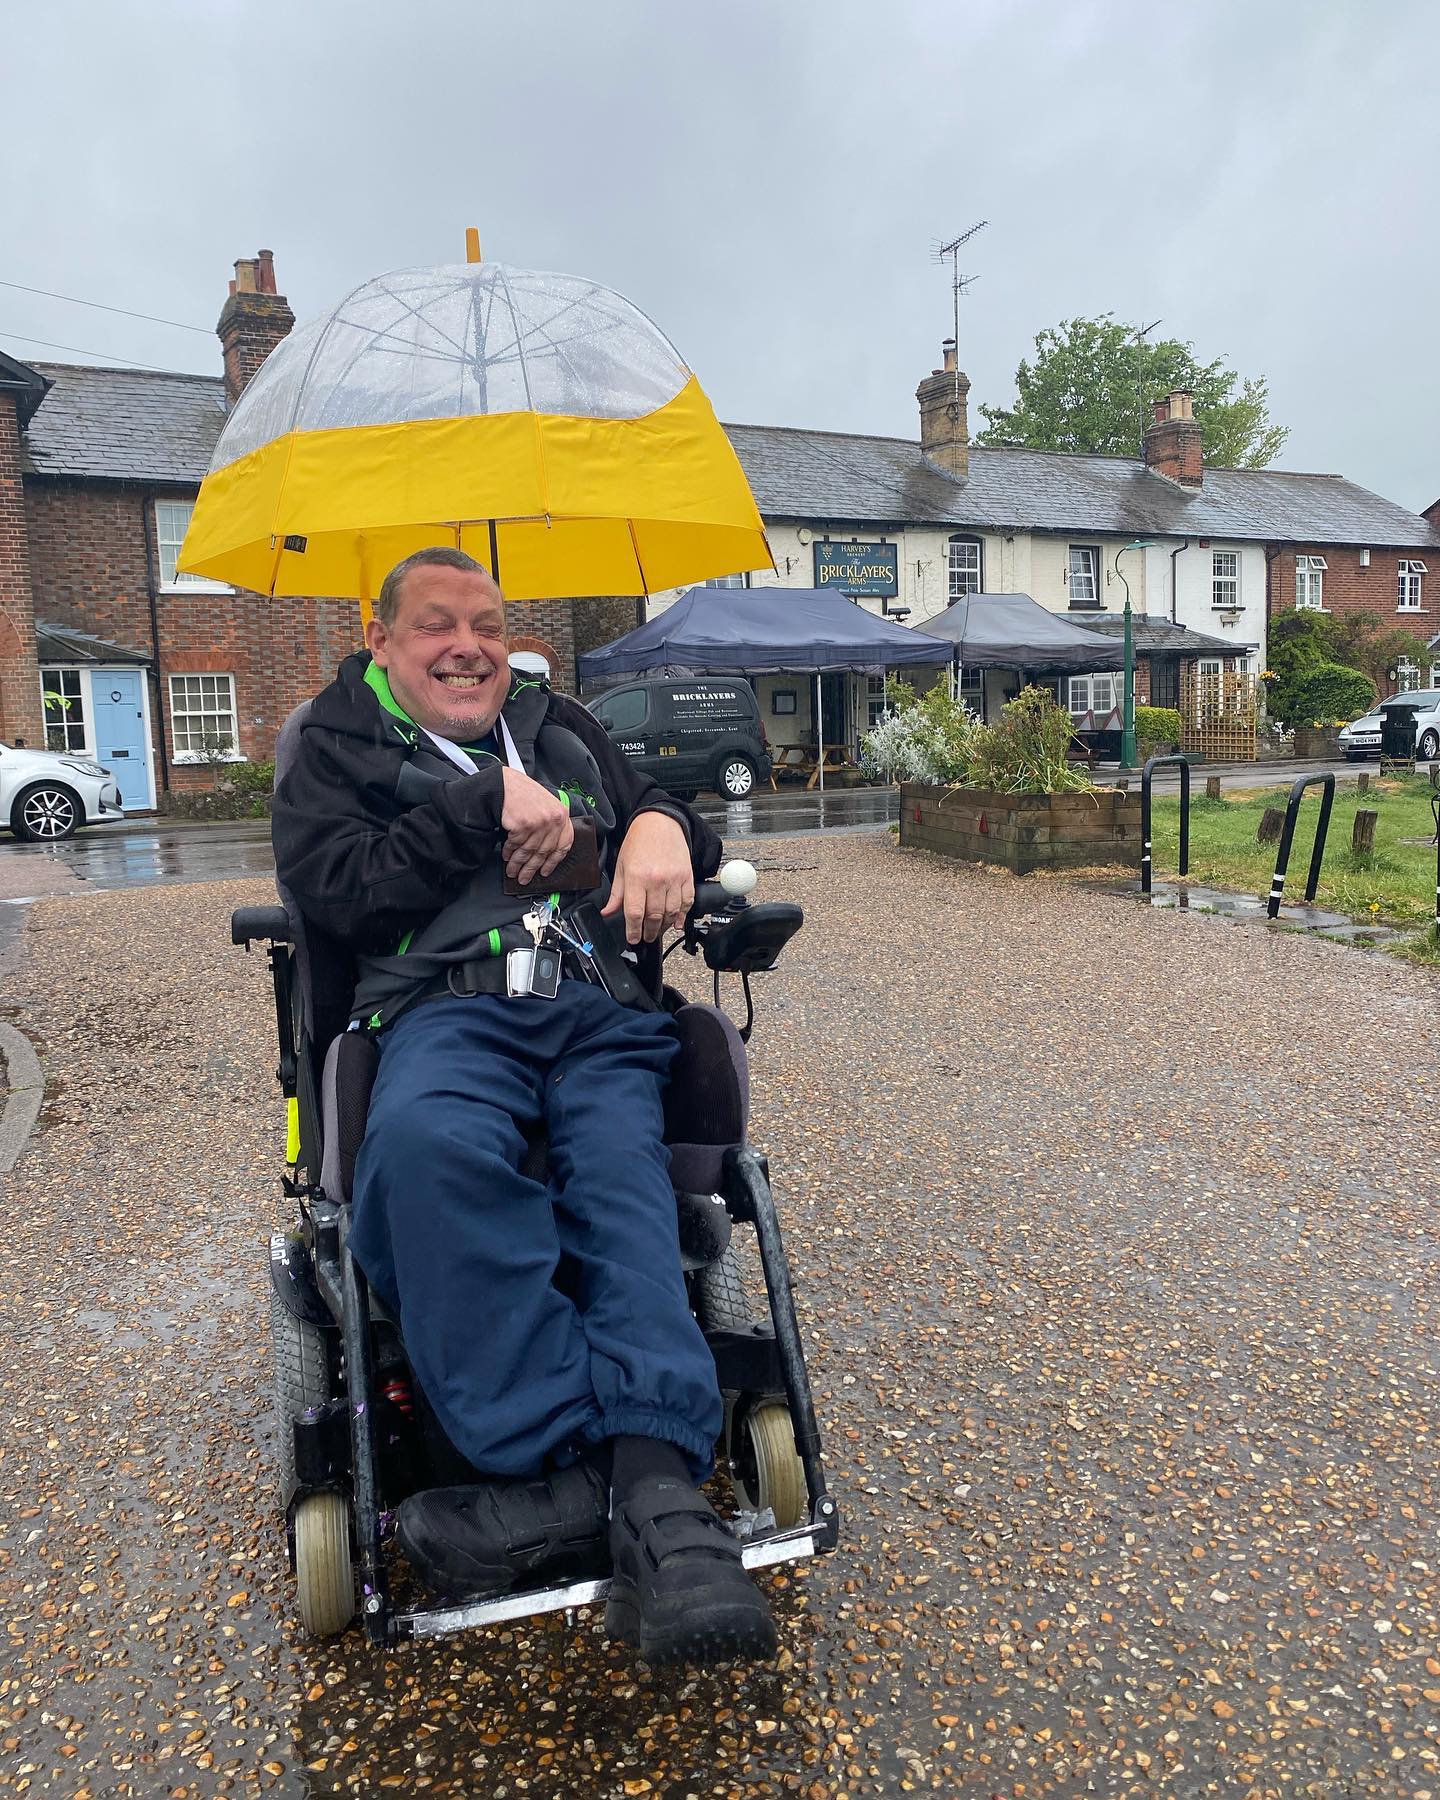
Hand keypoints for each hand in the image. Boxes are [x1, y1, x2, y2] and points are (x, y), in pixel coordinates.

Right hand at [500, 768, 574, 887]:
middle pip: (543, 852)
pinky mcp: (523, 824)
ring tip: (512, 871)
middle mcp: (553, 819)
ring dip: (518, 864)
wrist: (506, 784)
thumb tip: (547, 852)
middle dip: (532, 868)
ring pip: (528, 851)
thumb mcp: (547, 806)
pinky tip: (507, 856)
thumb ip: (551, 825)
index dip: (553, 862)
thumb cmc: (525, 794)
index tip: (545, 871)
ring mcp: (538, 822)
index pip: (563, 845)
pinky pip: (515, 845)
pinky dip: (509, 853)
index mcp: (562, 815)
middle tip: (524, 878)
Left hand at [602, 812, 693, 944]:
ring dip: (664, 927)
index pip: (634, 913)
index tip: (632, 938)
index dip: (633, 930)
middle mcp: (656, 880)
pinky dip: (682, 916)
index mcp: (637, 877)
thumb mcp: (621, 866)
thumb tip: (608, 912)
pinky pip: (687, 902)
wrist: (660, 823)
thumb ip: (616, 893)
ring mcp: (674, 879)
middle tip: (645, 938)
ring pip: (671, 912)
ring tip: (658, 931)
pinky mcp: (687, 877)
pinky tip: (676, 922)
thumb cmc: (639, 842)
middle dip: (649, 932)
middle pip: (654, 916)